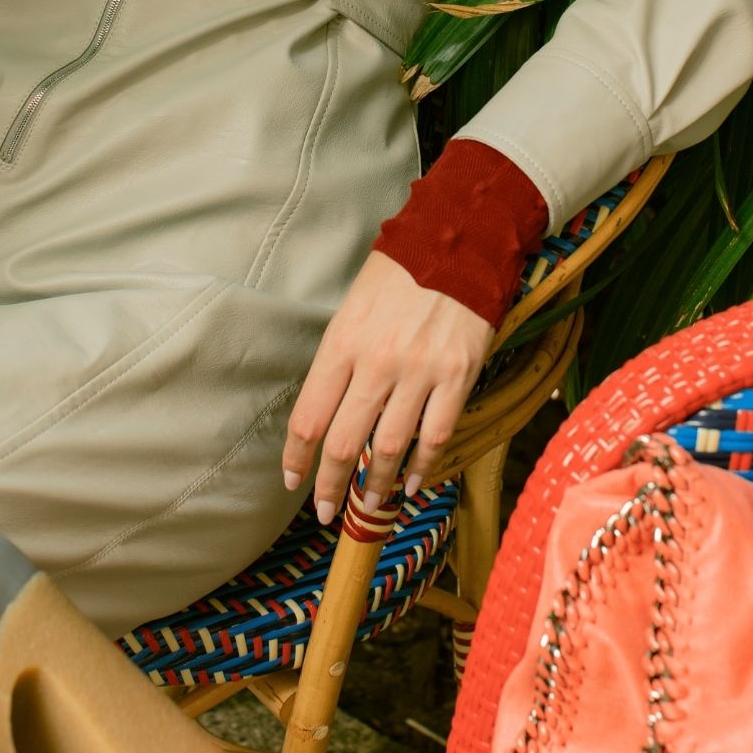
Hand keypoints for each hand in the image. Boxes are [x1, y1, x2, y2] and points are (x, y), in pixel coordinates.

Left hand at [282, 250, 493, 523]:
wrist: (459, 242)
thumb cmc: (401, 270)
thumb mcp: (353, 306)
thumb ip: (342, 357)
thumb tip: (331, 408)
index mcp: (343, 342)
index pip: (309, 416)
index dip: (297, 457)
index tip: (293, 479)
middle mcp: (377, 363)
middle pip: (344, 442)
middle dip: (330, 485)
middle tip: (325, 510)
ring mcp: (420, 372)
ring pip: (389, 448)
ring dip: (375, 484)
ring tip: (369, 504)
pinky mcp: (457, 376)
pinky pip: (435, 435)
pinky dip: (422, 466)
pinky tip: (412, 482)